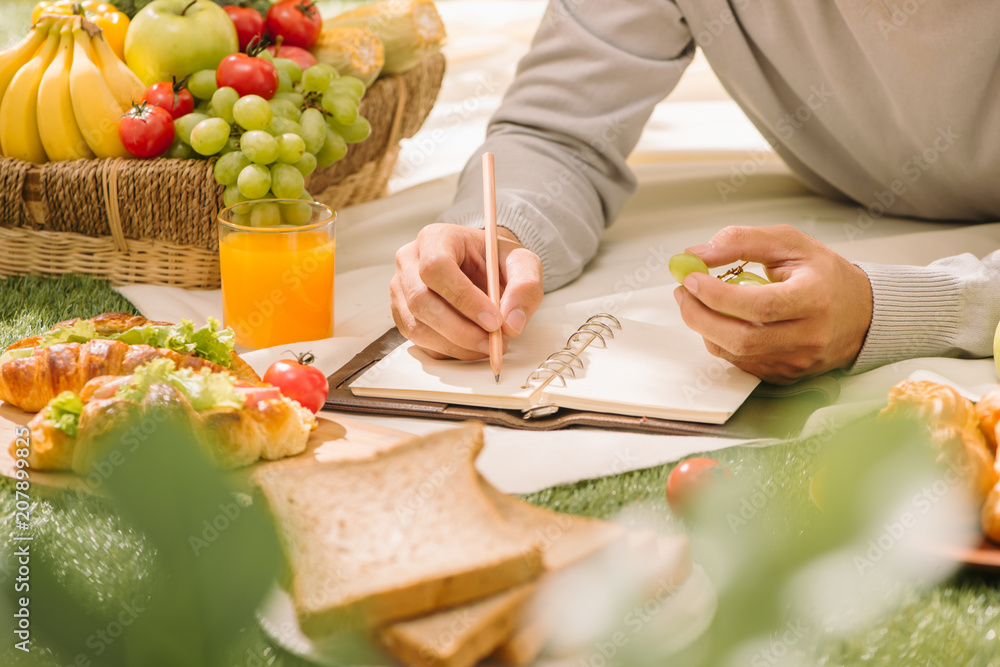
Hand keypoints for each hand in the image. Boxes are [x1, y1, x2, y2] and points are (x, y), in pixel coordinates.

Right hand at [391, 223, 543, 359]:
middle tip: (493, 341)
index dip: (463, 297)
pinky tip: (472, 346)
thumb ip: (525, 287)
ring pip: (418, 327)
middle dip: (460, 329)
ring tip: (488, 344)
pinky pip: (420, 342)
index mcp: (435, 238)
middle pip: (421, 301)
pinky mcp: (402, 316)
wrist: (482, 268)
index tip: (494, 320)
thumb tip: (512, 324)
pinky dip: (449, 351)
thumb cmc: (495, 260)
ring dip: (456, 344)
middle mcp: (409, 262)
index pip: (436, 267)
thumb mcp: (522, 263)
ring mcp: (401, 291)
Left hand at [673, 225, 872, 383]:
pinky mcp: (787, 375)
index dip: (717, 295)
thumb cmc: (825, 275)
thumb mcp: (790, 243)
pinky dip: (722, 342)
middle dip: (700, 316)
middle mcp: (809, 336)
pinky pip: (742, 363)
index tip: (691, 279)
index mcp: (815, 298)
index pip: (759, 306)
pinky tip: (721, 321)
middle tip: (684, 292)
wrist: (862, 313)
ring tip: (697, 303)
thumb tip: (697, 254)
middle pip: (742, 338)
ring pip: (737, 354)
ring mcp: (798, 361)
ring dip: (706, 328)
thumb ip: (743, 242)